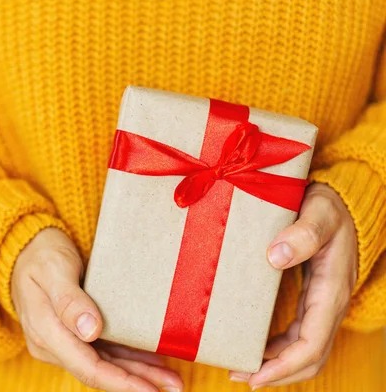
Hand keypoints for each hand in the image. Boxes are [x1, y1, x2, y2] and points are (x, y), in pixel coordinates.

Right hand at [12, 228, 183, 391]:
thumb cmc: (41, 255)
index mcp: (45, 331)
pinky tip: (152, 361)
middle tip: (174, 387)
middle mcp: (53, 344)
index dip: (120, 382)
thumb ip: (69, 300)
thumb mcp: (53, 270)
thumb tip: (90, 331)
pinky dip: (129, 358)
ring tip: (170, 379)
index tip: (149, 389)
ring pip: (105, 364)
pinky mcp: (74, 334)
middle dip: (136, 383)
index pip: (87, 366)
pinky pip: (104, 351)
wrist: (26, 250)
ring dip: (137, 374)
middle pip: (99, 371)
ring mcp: (64, 341)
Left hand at [229, 183, 357, 388]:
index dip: (284, 366)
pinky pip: (297, 333)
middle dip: (276, 374)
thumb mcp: (319, 212)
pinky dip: (276, 346)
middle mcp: (328, 304)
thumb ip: (303, 233)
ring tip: (238, 366)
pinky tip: (253, 344)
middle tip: (237, 377)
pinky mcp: (311, 299)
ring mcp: (321, 304)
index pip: (312, 344)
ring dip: (274, 363)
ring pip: (302, 348)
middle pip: (308, 356)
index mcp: (331, 290)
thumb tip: (275, 257)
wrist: (341, 203)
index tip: (255, 378)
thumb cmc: (329, 206)